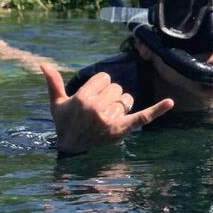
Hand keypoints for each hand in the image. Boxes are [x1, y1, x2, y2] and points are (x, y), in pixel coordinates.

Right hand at [41, 64, 173, 155]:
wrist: (71, 148)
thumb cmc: (65, 123)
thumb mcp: (57, 103)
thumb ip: (53, 82)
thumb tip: (42, 63)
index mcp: (83, 98)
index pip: (104, 78)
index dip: (99, 85)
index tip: (92, 95)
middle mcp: (97, 108)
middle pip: (116, 87)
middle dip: (109, 95)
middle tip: (97, 109)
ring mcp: (110, 119)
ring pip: (126, 99)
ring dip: (119, 104)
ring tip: (107, 115)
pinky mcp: (122, 129)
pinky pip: (143, 117)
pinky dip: (157, 110)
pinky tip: (170, 102)